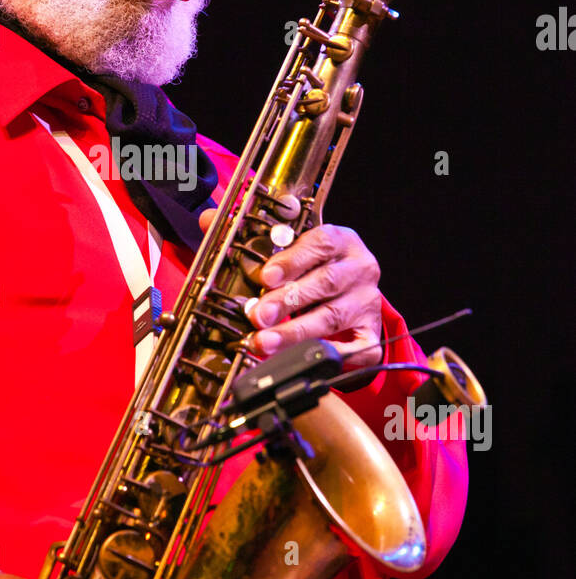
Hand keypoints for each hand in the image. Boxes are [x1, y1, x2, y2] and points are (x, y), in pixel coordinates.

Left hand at [199, 203, 382, 370]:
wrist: (349, 290)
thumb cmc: (311, 266)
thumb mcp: (287, 245)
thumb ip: (248, 234)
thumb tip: (207, 219)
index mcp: (340, 240)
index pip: (320, 244)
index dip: (292, 260)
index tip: (265, 277)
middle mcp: (359, 268)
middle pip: (325, 283)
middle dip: (287, 301)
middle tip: (257, 316)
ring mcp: (367, 302)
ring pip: (332, 317)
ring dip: (295, 332)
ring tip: (265, 342)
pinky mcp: (371, 332)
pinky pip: (358, 348)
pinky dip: (333, 356)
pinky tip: (305, 359)